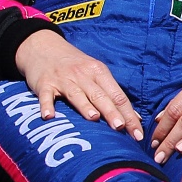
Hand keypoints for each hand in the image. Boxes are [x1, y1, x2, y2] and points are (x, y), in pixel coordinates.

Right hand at [13, 30, 142, 139]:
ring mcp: (63, 79)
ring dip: (85, 106)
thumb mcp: (96, 74)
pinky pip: (46, 95)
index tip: (138, 134)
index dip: (129, 115)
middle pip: (100, 96)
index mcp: (99, 72)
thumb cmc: (75, 66)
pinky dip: (46, 105)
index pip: (118, 96)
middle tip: (120, 127)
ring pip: (76, 94)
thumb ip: (112, 94)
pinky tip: (49, 116)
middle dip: (111, 112)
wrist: (44, 47)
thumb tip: (134, 118)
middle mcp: (83, 75)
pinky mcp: (44, 84)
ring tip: (93, 118)